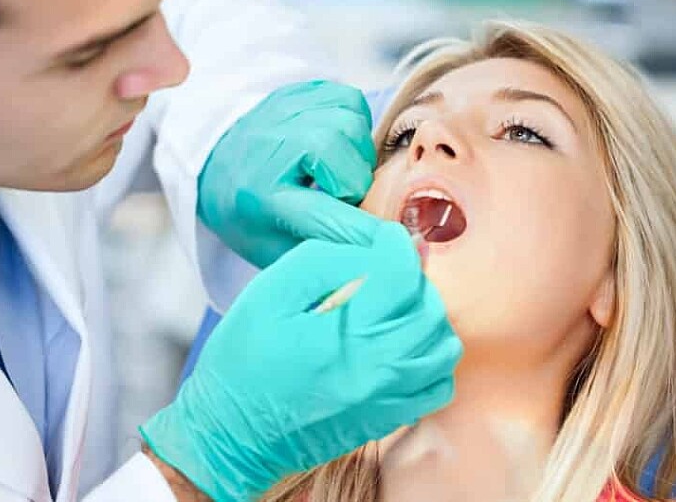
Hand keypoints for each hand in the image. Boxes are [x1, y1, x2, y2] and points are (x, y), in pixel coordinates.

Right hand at [140, 222, 461, 501]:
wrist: (233, 434)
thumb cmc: (243, 360)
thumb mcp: (271, 292)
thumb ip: (327, 261)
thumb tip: (374, 248)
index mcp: (345, 334)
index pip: (401, 273)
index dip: (395, 245)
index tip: (381, 239)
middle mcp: (378, 370)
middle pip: (430, 307)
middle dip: (411, 278)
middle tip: (382, 272)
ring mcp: (389, 400)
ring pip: (443, 345)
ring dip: (427, 315)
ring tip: (394, 307)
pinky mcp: (390, 419)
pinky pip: (439, 384)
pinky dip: (431, 356)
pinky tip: (402, 344)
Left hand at [197, 80, 380, 267]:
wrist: (218, 162)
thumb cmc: (251, 212)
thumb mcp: (274, 249)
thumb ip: (320, 255)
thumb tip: (370, 261)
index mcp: (261, 196)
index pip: (319, 214)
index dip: (358, 229)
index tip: (390, 243)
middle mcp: (269, 146)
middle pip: (335, 151)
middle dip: (354, 181)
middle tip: (342, 196)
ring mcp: (284, 111)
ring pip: (349, 123)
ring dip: (356, 154)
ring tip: (337, 170)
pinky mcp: (300, 90)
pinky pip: (351, 101)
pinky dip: (354, 125)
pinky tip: (336, 144)